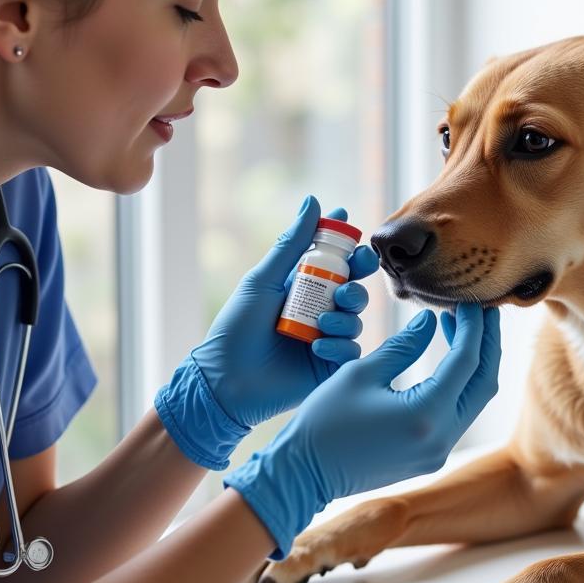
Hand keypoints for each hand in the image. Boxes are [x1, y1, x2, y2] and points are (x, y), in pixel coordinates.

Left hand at [154, 195, 378, 468]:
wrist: (226, 381)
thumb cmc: (236, 327)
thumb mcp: (263, 280)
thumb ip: (291, 243)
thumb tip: (313, 201)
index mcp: (303, 285)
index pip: (339, 261)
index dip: (351, 248)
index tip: (354, 238)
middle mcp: (319, 309)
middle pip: (356, 287)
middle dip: (357, 283)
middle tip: (345, 288)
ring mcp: (326, 337)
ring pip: (357, 318)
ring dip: (344, 317)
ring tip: (319, 325)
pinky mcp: (330, 366)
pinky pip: (352, 350)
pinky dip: (339, 346)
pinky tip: (317, 348)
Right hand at [224, 303, 500, 557]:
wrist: (303, 475)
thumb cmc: (324, 421)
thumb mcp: (361, 372)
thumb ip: (403, 345)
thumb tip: (431, 320)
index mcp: (426, 414)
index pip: (466, 361)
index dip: (472, 327)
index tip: (471, 302)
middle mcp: (441, 438)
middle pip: (483, 383)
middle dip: (487, 343)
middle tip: (483, 310)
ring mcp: (438, 452)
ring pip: (474, 400)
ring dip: (473, 363)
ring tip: (461, 327)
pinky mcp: (430, 457)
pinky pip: (457, 414)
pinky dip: (458, 384)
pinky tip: (445, 360)